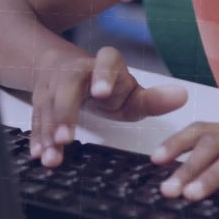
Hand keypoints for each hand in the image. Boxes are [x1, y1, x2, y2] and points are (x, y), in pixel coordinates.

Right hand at [30, 46, 187, 166]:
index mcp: (106, 64)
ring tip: (52, 156)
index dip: (102, 76)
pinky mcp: (39, 99)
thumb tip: (182, 96)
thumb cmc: (109, 86)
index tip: (100, 92)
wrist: (68, 69)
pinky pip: (36, 117)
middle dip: (65, 112)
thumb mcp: (133, 92)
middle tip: (67, 137)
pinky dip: (37, 136)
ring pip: (48, 105)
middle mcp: (76, 70)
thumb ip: (154, 98)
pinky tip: (39, 153)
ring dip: (48, 131)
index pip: (105, 62)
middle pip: (67, 86)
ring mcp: (54, 83)